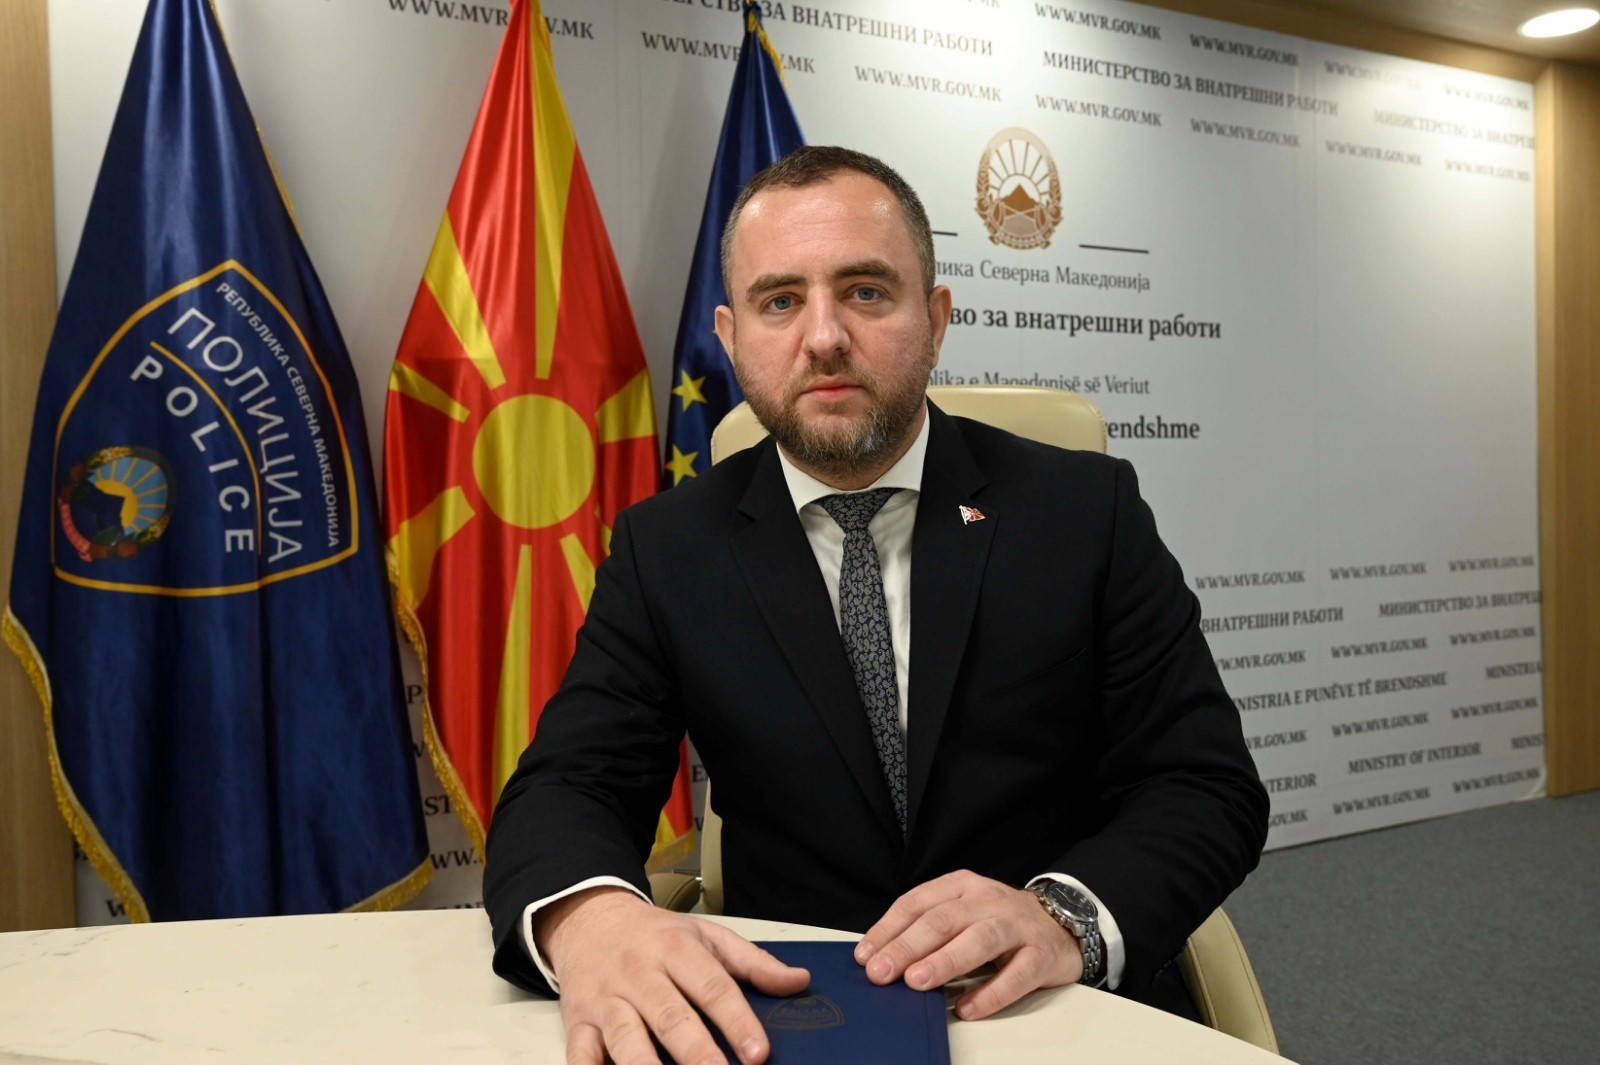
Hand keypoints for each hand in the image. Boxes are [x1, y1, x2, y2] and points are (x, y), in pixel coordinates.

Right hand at [536, 887, 809, 1064]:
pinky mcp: (578, 1021)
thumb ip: (753, 963)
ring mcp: (607, 1000)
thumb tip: (799, 981)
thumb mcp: (707, 936)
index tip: (758, 1052)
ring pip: (626, 1038)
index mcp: (676, 949)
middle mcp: (641, 974)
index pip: (712, 987)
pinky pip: (580, 1051)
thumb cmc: (656, 935)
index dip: (737, 1021)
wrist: (590, 919)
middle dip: (697, 1051)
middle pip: (671, 1017)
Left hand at [854, 870, 1081, 1020]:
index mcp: (961, 886)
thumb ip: (929, 929)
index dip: (889, 929)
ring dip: (944, 962)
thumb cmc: (1000, 921)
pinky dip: (990, 993)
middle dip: (907, 947)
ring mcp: (1016, 926)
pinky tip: (967, 1008)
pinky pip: (1016, 975)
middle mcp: (987, 901)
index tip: (865, 956)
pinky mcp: (1041, 955)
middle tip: (881, 972)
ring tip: (916, 982)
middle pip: (943, 921)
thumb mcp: (963, 912)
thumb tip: (881, 958)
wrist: (1063, 923)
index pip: (917, 903)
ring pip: (978, 940)